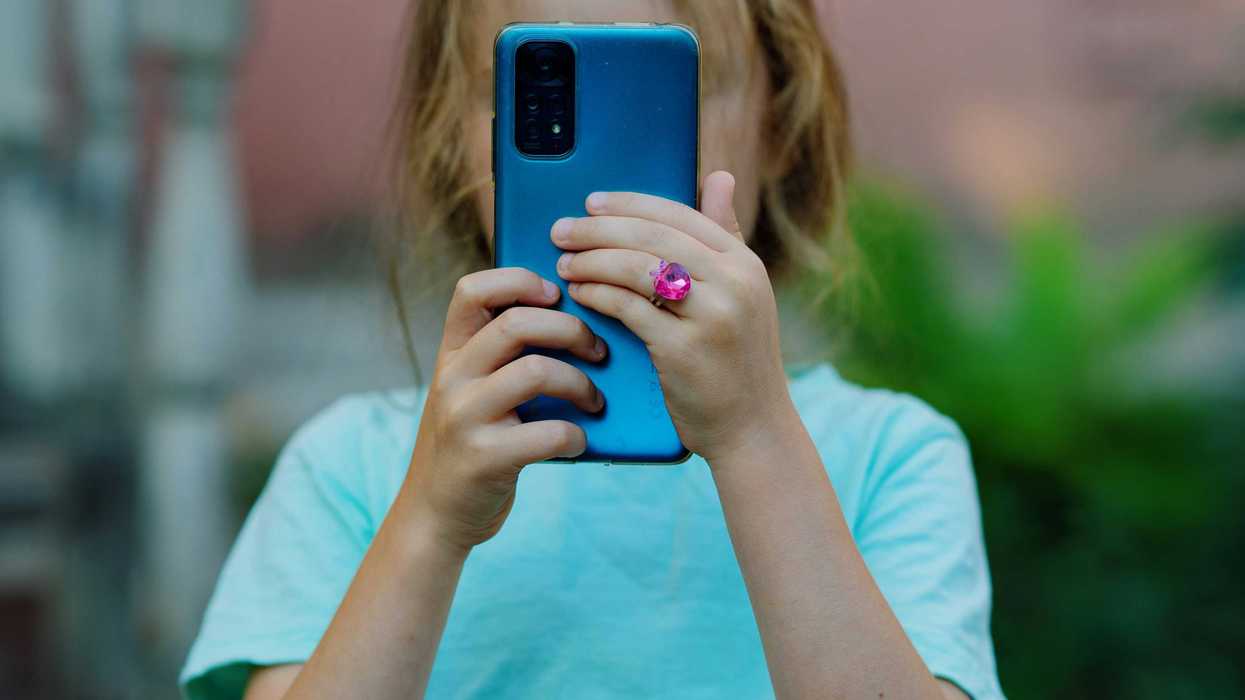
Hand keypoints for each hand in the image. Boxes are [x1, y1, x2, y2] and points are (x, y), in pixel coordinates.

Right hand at [400, 268, 608, 552]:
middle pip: (516, 323)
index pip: (472, 290)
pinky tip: (578, 441)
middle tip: (598, 351)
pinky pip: (546, 433)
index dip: (519, 280)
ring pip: (535, 371)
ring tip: (595, 401)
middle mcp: (452, 378)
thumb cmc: (472, 444)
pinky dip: (574, 435)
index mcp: (451, 354)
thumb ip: (502, 357)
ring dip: (581, 383)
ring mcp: (464, 418)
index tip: (557, 295)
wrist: (434, 516)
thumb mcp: (471, 391)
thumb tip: (578, 319)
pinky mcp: (483, 459)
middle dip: (572, 330)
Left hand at [551, 170, 793, 463]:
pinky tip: (579, 292)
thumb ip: (725, 237)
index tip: (592, 203)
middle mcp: (734, 282)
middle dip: (600, 228)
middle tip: (562, 229)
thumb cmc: (738, 361)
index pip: (680, 214)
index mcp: (746, 263)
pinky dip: (598, 294)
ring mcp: (711, 316)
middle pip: (652, 235)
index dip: (630, 204)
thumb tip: (719, 176)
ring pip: (636, 267)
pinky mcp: (683, 349)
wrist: (754, 430)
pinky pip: (628, 308)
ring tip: (564, 261)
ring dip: (592, 260)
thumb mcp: (744, 295)